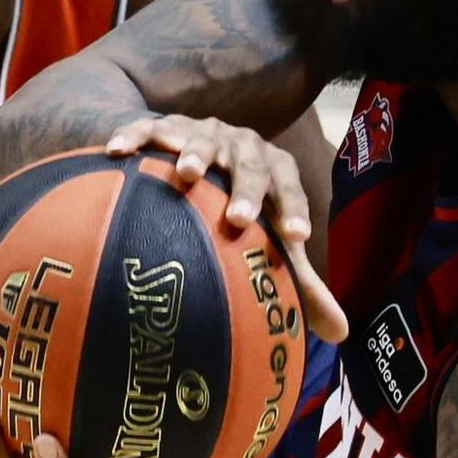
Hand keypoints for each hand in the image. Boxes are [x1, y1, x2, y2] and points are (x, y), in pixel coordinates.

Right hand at [104, 113, 347, 342]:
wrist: (192, 153)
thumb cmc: (234, 207)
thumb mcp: (268, 236)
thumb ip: (300, 280)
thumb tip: (339, 332)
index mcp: (272, 169)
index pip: (289, 187)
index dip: (294, 209)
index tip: (296, 238)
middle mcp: (241, 145)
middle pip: (249, 163)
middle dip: (245, 188)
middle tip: (239, 218)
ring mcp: (201, 131)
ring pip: (201, 137)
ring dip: (197, 152)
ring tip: (187, 174)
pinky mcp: (162, 126)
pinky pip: (146, 128)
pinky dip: (133, 136)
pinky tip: (117, 152)